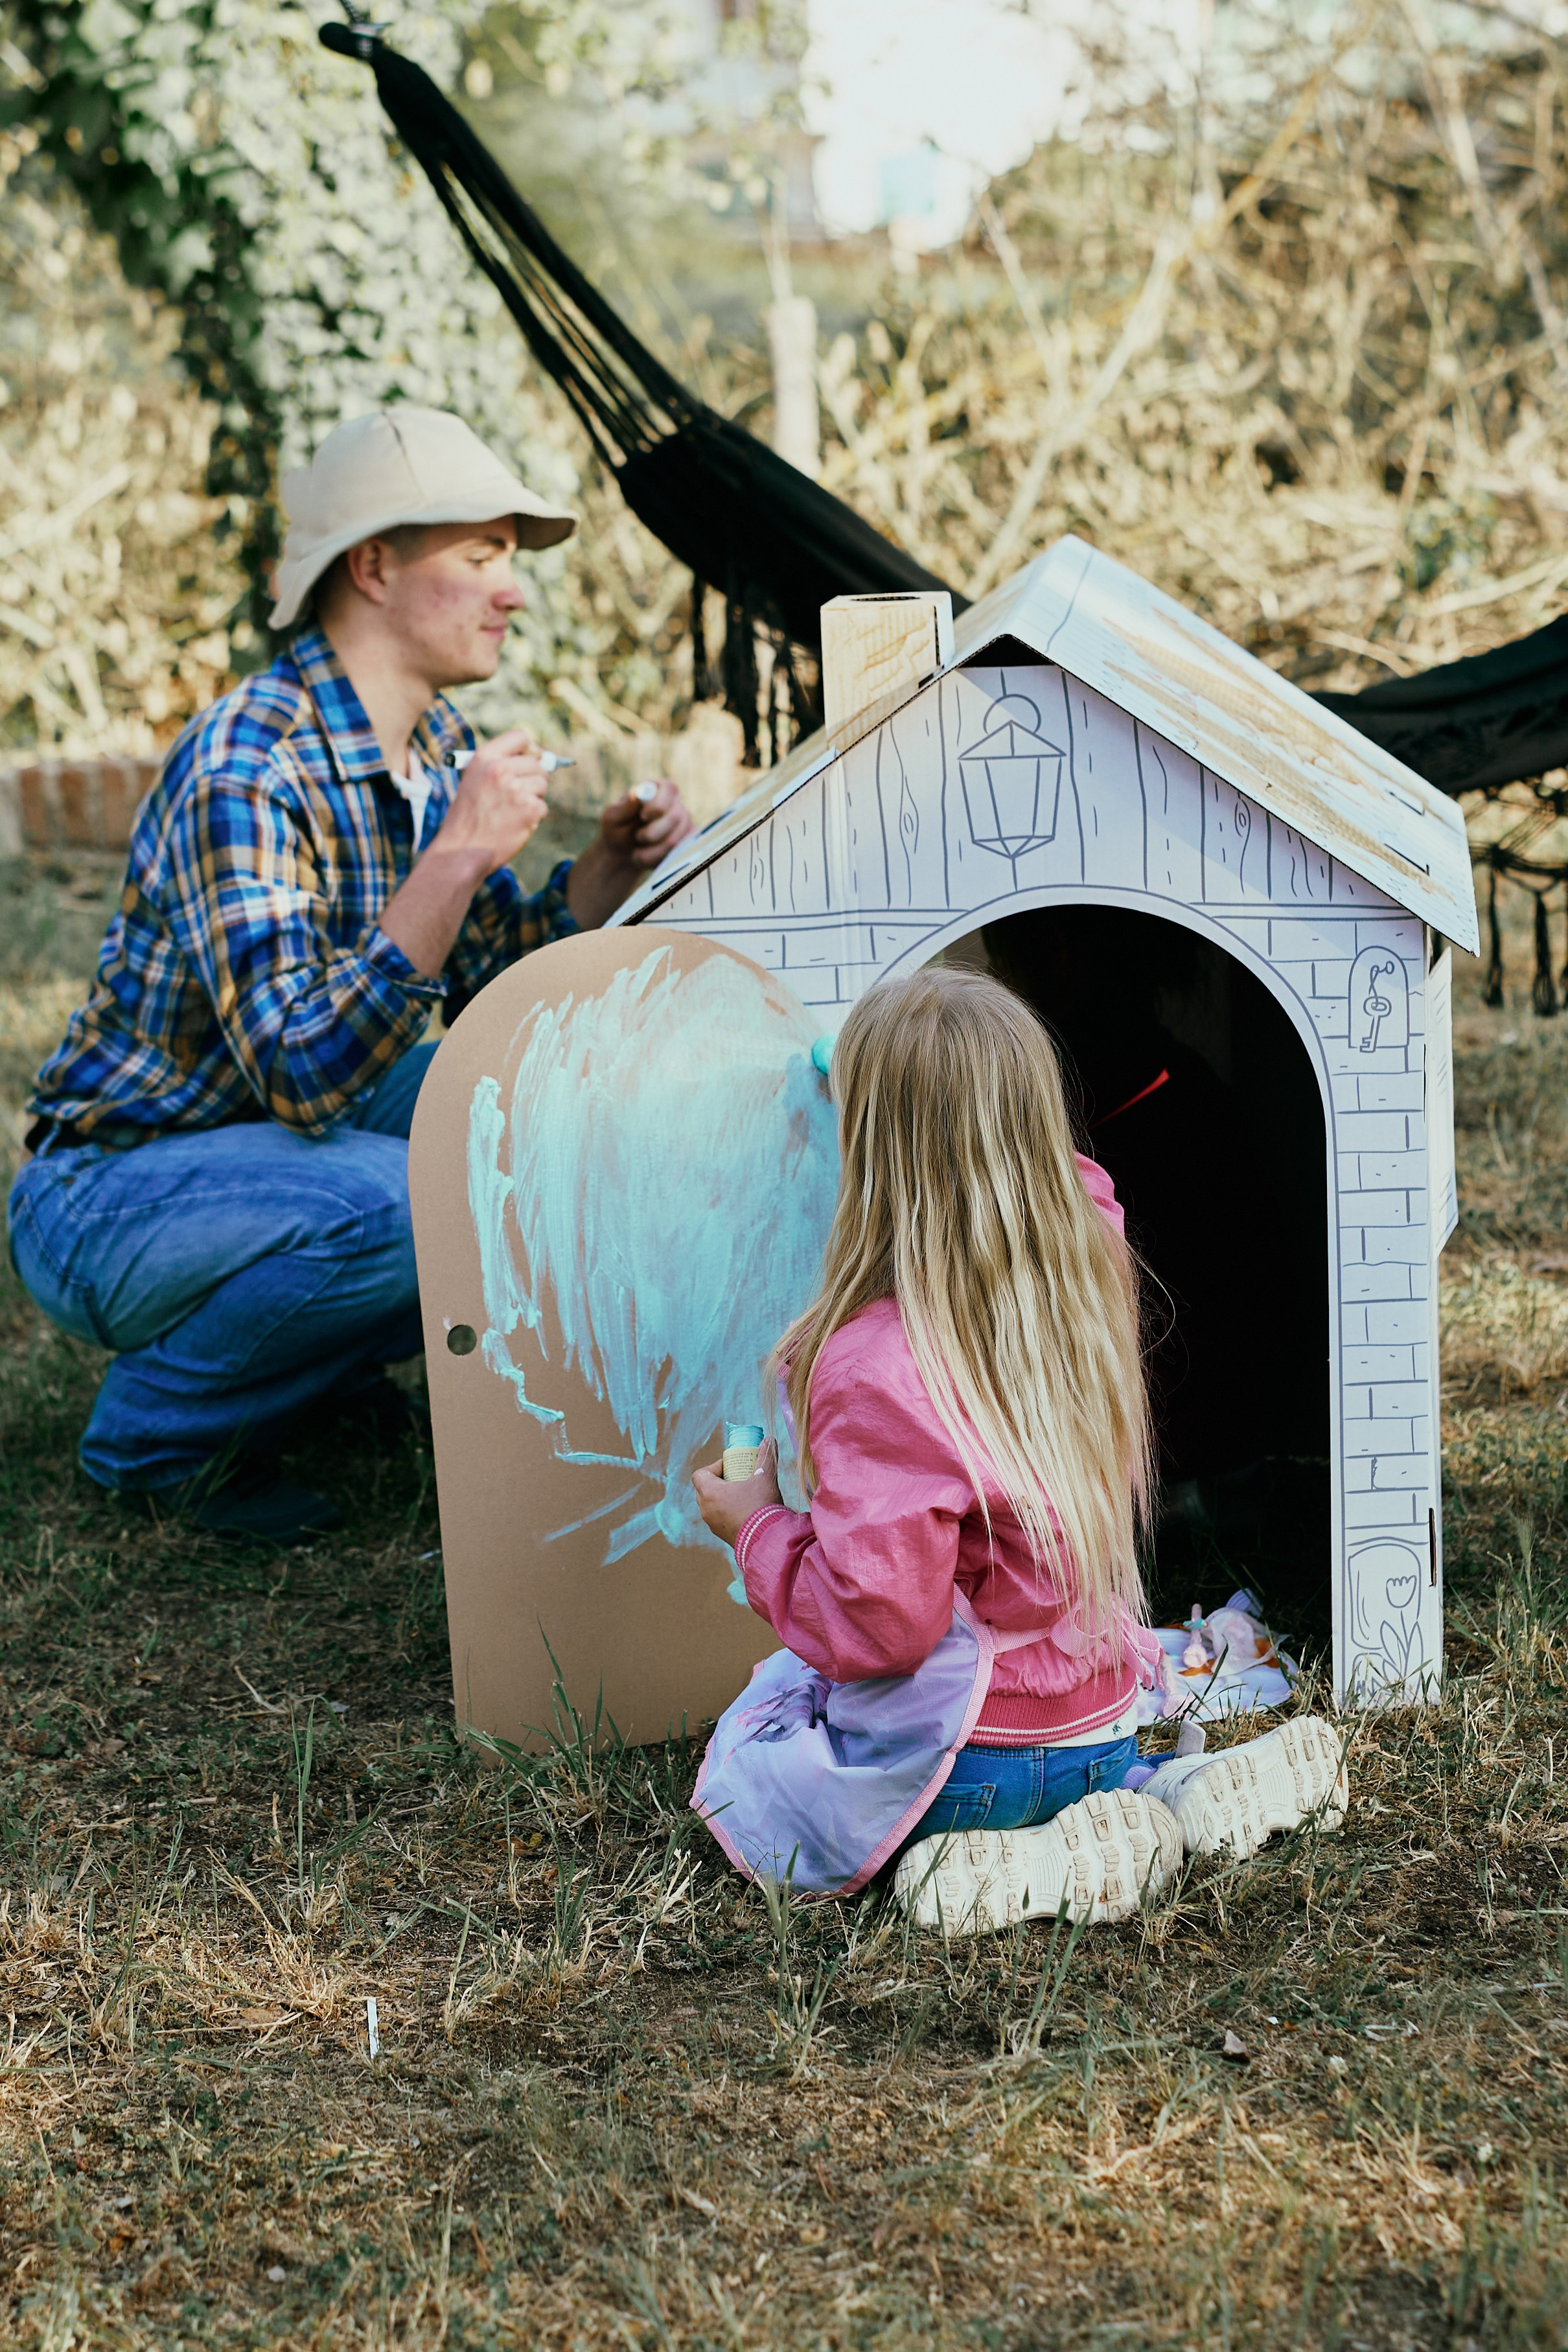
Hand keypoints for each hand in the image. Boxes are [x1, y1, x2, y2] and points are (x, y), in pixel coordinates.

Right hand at [429, 727, 550, 874]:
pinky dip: (533, 817)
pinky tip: (514, 824)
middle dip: (532, 778)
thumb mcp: (474, 780)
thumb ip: (499, 765)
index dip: (530, 749)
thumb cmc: (467, 817)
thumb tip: (540, 757)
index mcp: (484, 757)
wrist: (461, 851)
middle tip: (515, 797)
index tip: (530, 760)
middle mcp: (500, 769)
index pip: (521, 736)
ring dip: (533, 798)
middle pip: (537, 763)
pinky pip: (542, 807)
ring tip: (511, 811)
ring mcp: (516, 789)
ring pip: (542, 783)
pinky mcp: (529, 809)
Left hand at [565, 778, 696, 928]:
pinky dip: (660, 859)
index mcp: (657, 791)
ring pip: (679, 838)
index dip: (661, 802)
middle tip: (638, 838)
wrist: (620, 855)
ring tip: (636, 853)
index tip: (645, 814)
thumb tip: (637, 795)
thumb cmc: (614, 831)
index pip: (669, 788)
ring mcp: (683, 828)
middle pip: (678, 814)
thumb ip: (624, 807)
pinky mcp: (685, 847)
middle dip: (657, 831)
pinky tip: (644, 860)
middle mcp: (674, 807)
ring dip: (655, 849)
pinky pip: (680, 854)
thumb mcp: (612, 818)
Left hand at [692, 1441, 782, 1547]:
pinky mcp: (722, 1535)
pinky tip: (747, 1511)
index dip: (714, 1467)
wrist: (768, 1540)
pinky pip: (718, 1519)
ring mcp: (712, 1524)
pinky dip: (727, 1512)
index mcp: (710, 1493)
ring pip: (710, 1505)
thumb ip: (766, 1457)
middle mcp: (706, 1509)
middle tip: (737, 1479)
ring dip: (722, 1498)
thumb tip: (769, 1439)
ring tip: (743, 1495)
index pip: (700, 1474)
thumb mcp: (765, 1478)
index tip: (731, 1467)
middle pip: (704, 1489)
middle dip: (718, 1482)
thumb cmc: (762, 1506)